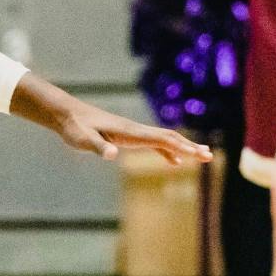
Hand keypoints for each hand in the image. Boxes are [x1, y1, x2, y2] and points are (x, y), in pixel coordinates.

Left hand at [13, 74, 212, 164]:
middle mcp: (134, 129)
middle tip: (209, 156)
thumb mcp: (83, 139)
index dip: (182, 147)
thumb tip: (113, 155)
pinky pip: (153, 143)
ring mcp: (132, 132)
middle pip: (169, 137)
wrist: (65, 114)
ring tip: (201, 157)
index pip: (162, 140)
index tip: (199, 155)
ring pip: (163, 139)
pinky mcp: (126, 135)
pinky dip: (166, 151)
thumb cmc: (74, 127)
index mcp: (130, 131)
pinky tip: (173, 162)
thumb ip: (98, 147)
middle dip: (189, 147)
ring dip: (182, 148)